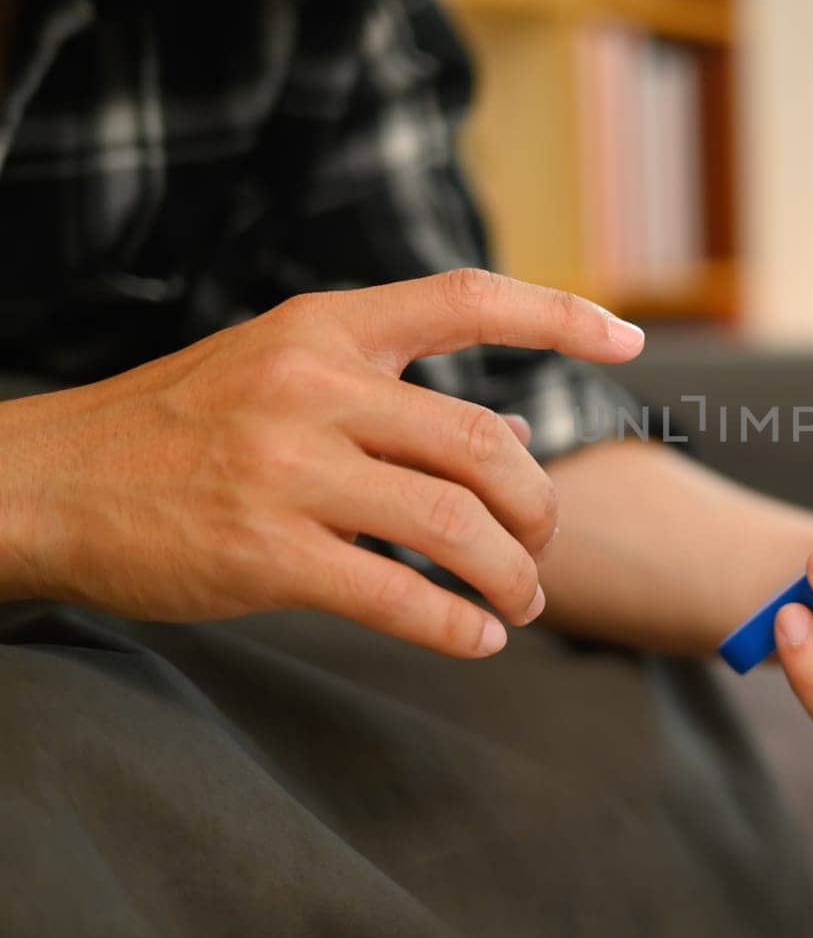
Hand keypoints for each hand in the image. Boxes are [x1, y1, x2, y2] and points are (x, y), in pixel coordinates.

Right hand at [0, 269, 643, 657]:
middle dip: (538, 507)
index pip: (466, 298)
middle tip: (539, 545)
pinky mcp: (263, 553)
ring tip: (520, 601)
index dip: (560, 316)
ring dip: (511, 574)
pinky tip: (476, 639)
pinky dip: (456, 624)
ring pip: (454, 523)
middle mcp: (314, 387)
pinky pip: (397, 595)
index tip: (629, 340)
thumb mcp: (278, 367)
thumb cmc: (179, 426)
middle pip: (487, 443)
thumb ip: (385, 388)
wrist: (48, 480)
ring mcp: (288, 470)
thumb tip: (512, 438)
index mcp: (325, 328)